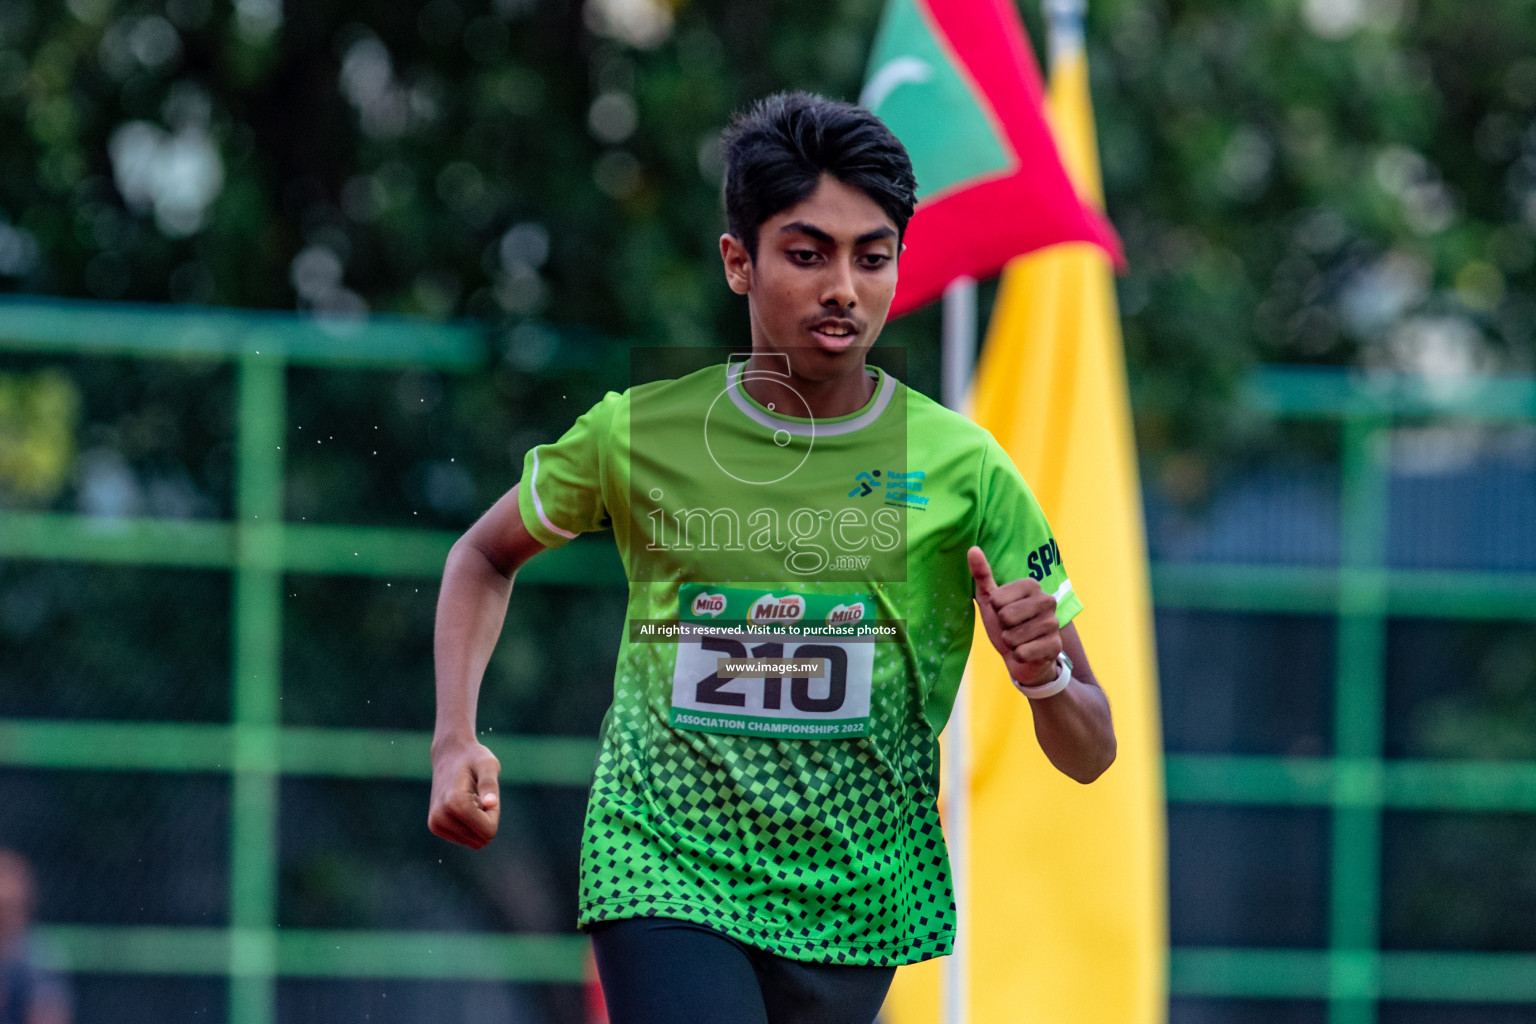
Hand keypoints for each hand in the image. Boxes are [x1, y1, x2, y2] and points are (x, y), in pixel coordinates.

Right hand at [428, 739, 500, 848]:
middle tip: (479, 796)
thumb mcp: (488, 765)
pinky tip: (463, 804)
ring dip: (478, 822)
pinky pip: (464, 839)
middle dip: (486, 819)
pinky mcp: (434, 826)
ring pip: (473, 841)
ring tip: (470, 799)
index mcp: (455, 803)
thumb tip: (490, 804)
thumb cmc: (473, 758)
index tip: (486, 794)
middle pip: (481, 839)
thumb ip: (490, 785)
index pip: (488, 831)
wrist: (449, 754)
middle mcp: (440, 817)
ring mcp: (435, 824)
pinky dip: (468, 824)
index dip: (494, 813)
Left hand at [968, 546, 1063, 687]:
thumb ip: (982, 574)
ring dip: (1010, 643)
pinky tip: (1027, 653)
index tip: (1003, 612)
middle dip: (1003, 627)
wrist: (1023, 657)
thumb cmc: (1006, 625)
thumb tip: (973, 549)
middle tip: (1012, 629)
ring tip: (1019, 640)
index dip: (995, 610)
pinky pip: (1023, 652)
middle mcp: (1048, 600)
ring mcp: (1054, 623)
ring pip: (1013, 636)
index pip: (998, 599)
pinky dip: (1018, 656)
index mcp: (1032, 585)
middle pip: (1006, 616)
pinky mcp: (1055, 646)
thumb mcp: (990, 600)